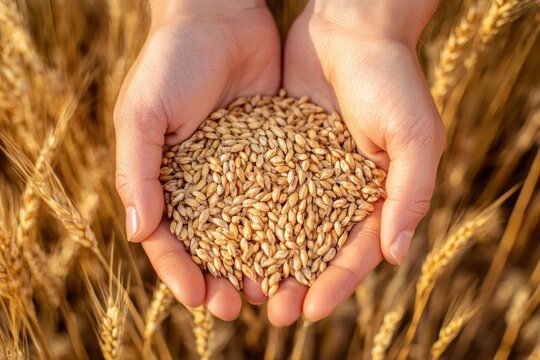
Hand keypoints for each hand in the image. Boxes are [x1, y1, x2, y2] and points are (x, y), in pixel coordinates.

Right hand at [114, 0, 279, 319]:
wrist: (219, 17)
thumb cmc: (170, 62)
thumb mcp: (142, 114)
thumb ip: (137, 172)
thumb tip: (138, 232)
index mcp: (166, 179)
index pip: (170, 238)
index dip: (181, 271)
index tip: (200, 298)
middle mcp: (205, 182)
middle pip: (214, 243)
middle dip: (225, 277)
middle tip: (243, 308)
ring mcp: (242, 171)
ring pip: (253, 228)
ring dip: (262, 262)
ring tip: (276, 291)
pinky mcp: (276, 153)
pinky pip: (285, 195)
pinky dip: (293, 224)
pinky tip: (307, 248)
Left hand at [272, 0, 444, 324]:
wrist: (351, 26)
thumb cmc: (391, 77)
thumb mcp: (414, 135)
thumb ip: (410, 194)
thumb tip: (396, 254)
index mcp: (377, 194)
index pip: (355, 251)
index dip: (334, 284)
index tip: (309, 311)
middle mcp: (339, 190)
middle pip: (315, 248)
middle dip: (295, 282)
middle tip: (270, 312)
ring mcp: (306, 172)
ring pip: (283, 226)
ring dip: (264, 259)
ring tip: (240, 287)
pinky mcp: (278, 149)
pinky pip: (260, 188)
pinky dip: (244, 215)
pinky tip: (224, 238)